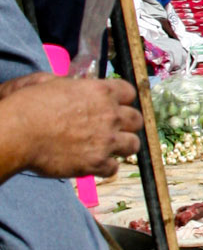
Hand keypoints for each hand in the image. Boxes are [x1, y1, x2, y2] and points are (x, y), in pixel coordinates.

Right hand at [0, 75, 141, 179]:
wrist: (18, 132)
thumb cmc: (28, 104)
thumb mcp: (51, 82)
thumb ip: (72, 84)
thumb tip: (75, 86)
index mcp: (101, 92)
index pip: (129, 92)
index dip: (123, 100)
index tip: (116, 105)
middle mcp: (110, 115)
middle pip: (136, 119)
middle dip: (127, 123)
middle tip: (115, 128)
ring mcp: (106, 140)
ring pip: (133, 145)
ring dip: (123, 146)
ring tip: (109, 148)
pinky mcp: (97, 163)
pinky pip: (114, 168)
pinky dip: (105, 167)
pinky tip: (94, 163)